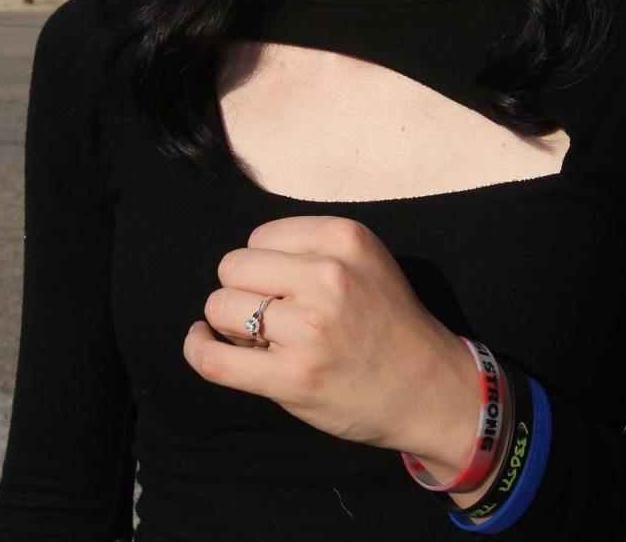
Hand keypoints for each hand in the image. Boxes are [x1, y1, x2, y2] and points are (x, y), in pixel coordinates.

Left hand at [184, 215, 479, 472]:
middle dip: (242, 289)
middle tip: (271, 315)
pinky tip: (202, 343)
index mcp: (344, 238)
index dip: (263, 263)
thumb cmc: (388, 321)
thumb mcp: (364, 261)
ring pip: (219, 306)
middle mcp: (328, 276)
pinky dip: (197, 348)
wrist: (428, 388)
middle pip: (233, 267)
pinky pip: (213, 358)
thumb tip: (237, 266)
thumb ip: (309, 250)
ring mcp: (309, 329)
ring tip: (263, 338)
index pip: (260, 237)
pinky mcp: (293, 378)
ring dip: (229, 322)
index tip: (285, 288)